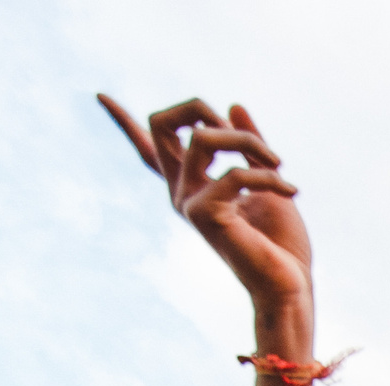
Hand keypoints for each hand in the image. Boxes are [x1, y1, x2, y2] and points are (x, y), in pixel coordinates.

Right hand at [99, 95, 311, 322]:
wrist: (290, 285)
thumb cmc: (281, 242)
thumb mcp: (267, 177)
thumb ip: (248, 144)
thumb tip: (233, 105)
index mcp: (190, 185)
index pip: (148, 149)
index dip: (123, 121)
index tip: (99, 96)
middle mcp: (180, 192)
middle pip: (161, 124)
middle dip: (197, 108)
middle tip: (238, 130)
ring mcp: (187, 203)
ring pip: (202, 136)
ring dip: (248, 140)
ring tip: (279, 163)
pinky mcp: (202, 214)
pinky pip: (235, 172)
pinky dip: (269, 175)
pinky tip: (290, 192)